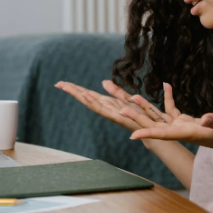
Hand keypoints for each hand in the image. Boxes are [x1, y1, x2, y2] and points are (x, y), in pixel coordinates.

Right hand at [55, 80, 171, 132]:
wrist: (154, 130)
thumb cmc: (143, 116)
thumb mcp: (128, 99)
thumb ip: (116, 91)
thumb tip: (103, 82)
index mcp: (108, 103)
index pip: (89, 94)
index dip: (76, 89)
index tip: (62, 83)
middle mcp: (107, 109)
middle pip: (86, 98)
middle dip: (72, 91)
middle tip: (58, 84)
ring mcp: (110, 114)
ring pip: (91, 103)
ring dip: (79, 95)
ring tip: (67, 87)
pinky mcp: (116, 117)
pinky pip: (103, 109)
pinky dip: (93, 102)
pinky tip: (85, 95)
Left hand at [121, 83, 212, 159]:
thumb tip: (205, 118)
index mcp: (187, 133)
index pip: (164, 134)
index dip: (148, 133)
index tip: (132, 134)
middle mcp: (180, 131)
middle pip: (155, 125)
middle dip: (138, 118)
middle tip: (120, 111)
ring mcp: (181, 126)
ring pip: (159, 117)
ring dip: (146, 107)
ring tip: (132, 96)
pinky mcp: (185, 121)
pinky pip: (172, 109)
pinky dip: (168, 97)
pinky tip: (166, 85)